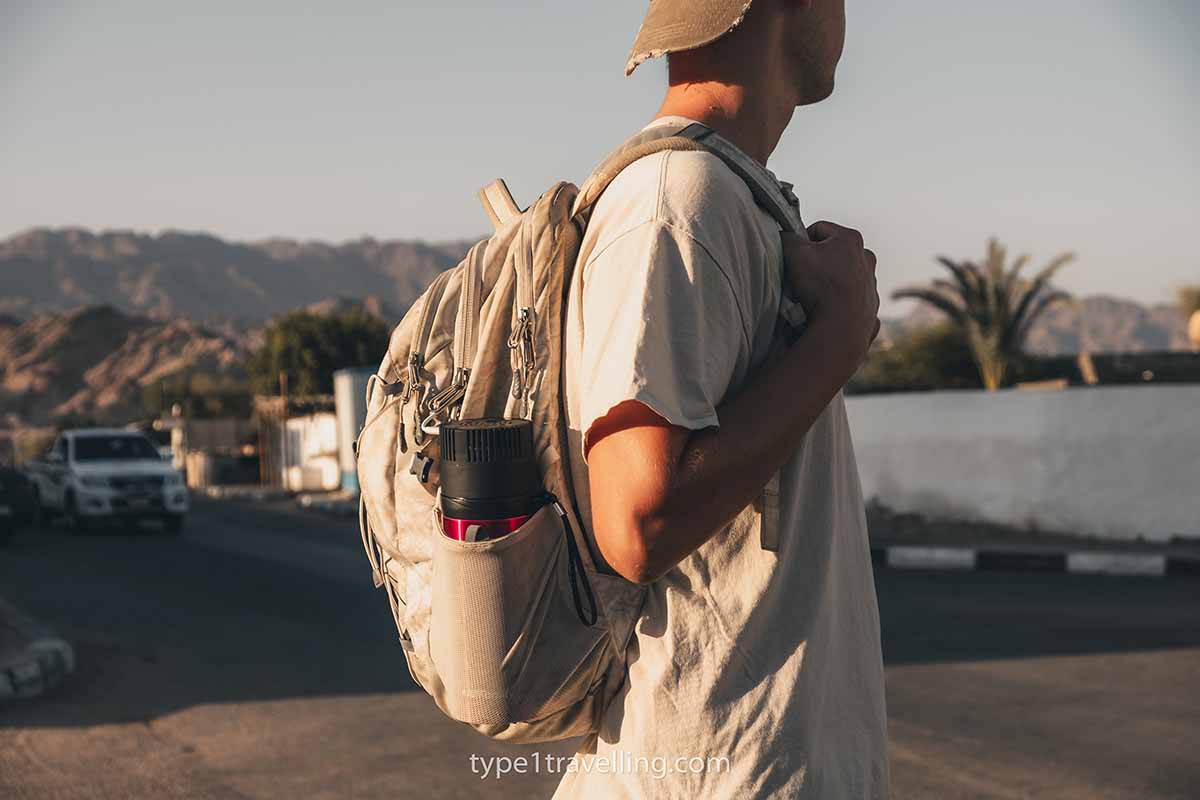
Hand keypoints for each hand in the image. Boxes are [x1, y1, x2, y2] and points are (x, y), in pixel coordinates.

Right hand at [781, 222, 879, 360]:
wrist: (841, 327)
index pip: (818, 229)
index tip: (795, 258)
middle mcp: (866, 258)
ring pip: (843, 277)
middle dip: (817, 263)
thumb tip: (784, 236)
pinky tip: (827, 310)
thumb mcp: (794, 253)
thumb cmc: (820, 286)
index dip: (802, 242)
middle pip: (833, 253)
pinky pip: (850, 300)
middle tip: (803, 278)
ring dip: (829, 283)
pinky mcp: (871, 306)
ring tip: (814, 297)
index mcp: (851, 239)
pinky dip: (839, 302)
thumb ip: (787, 237)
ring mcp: (871, 283)